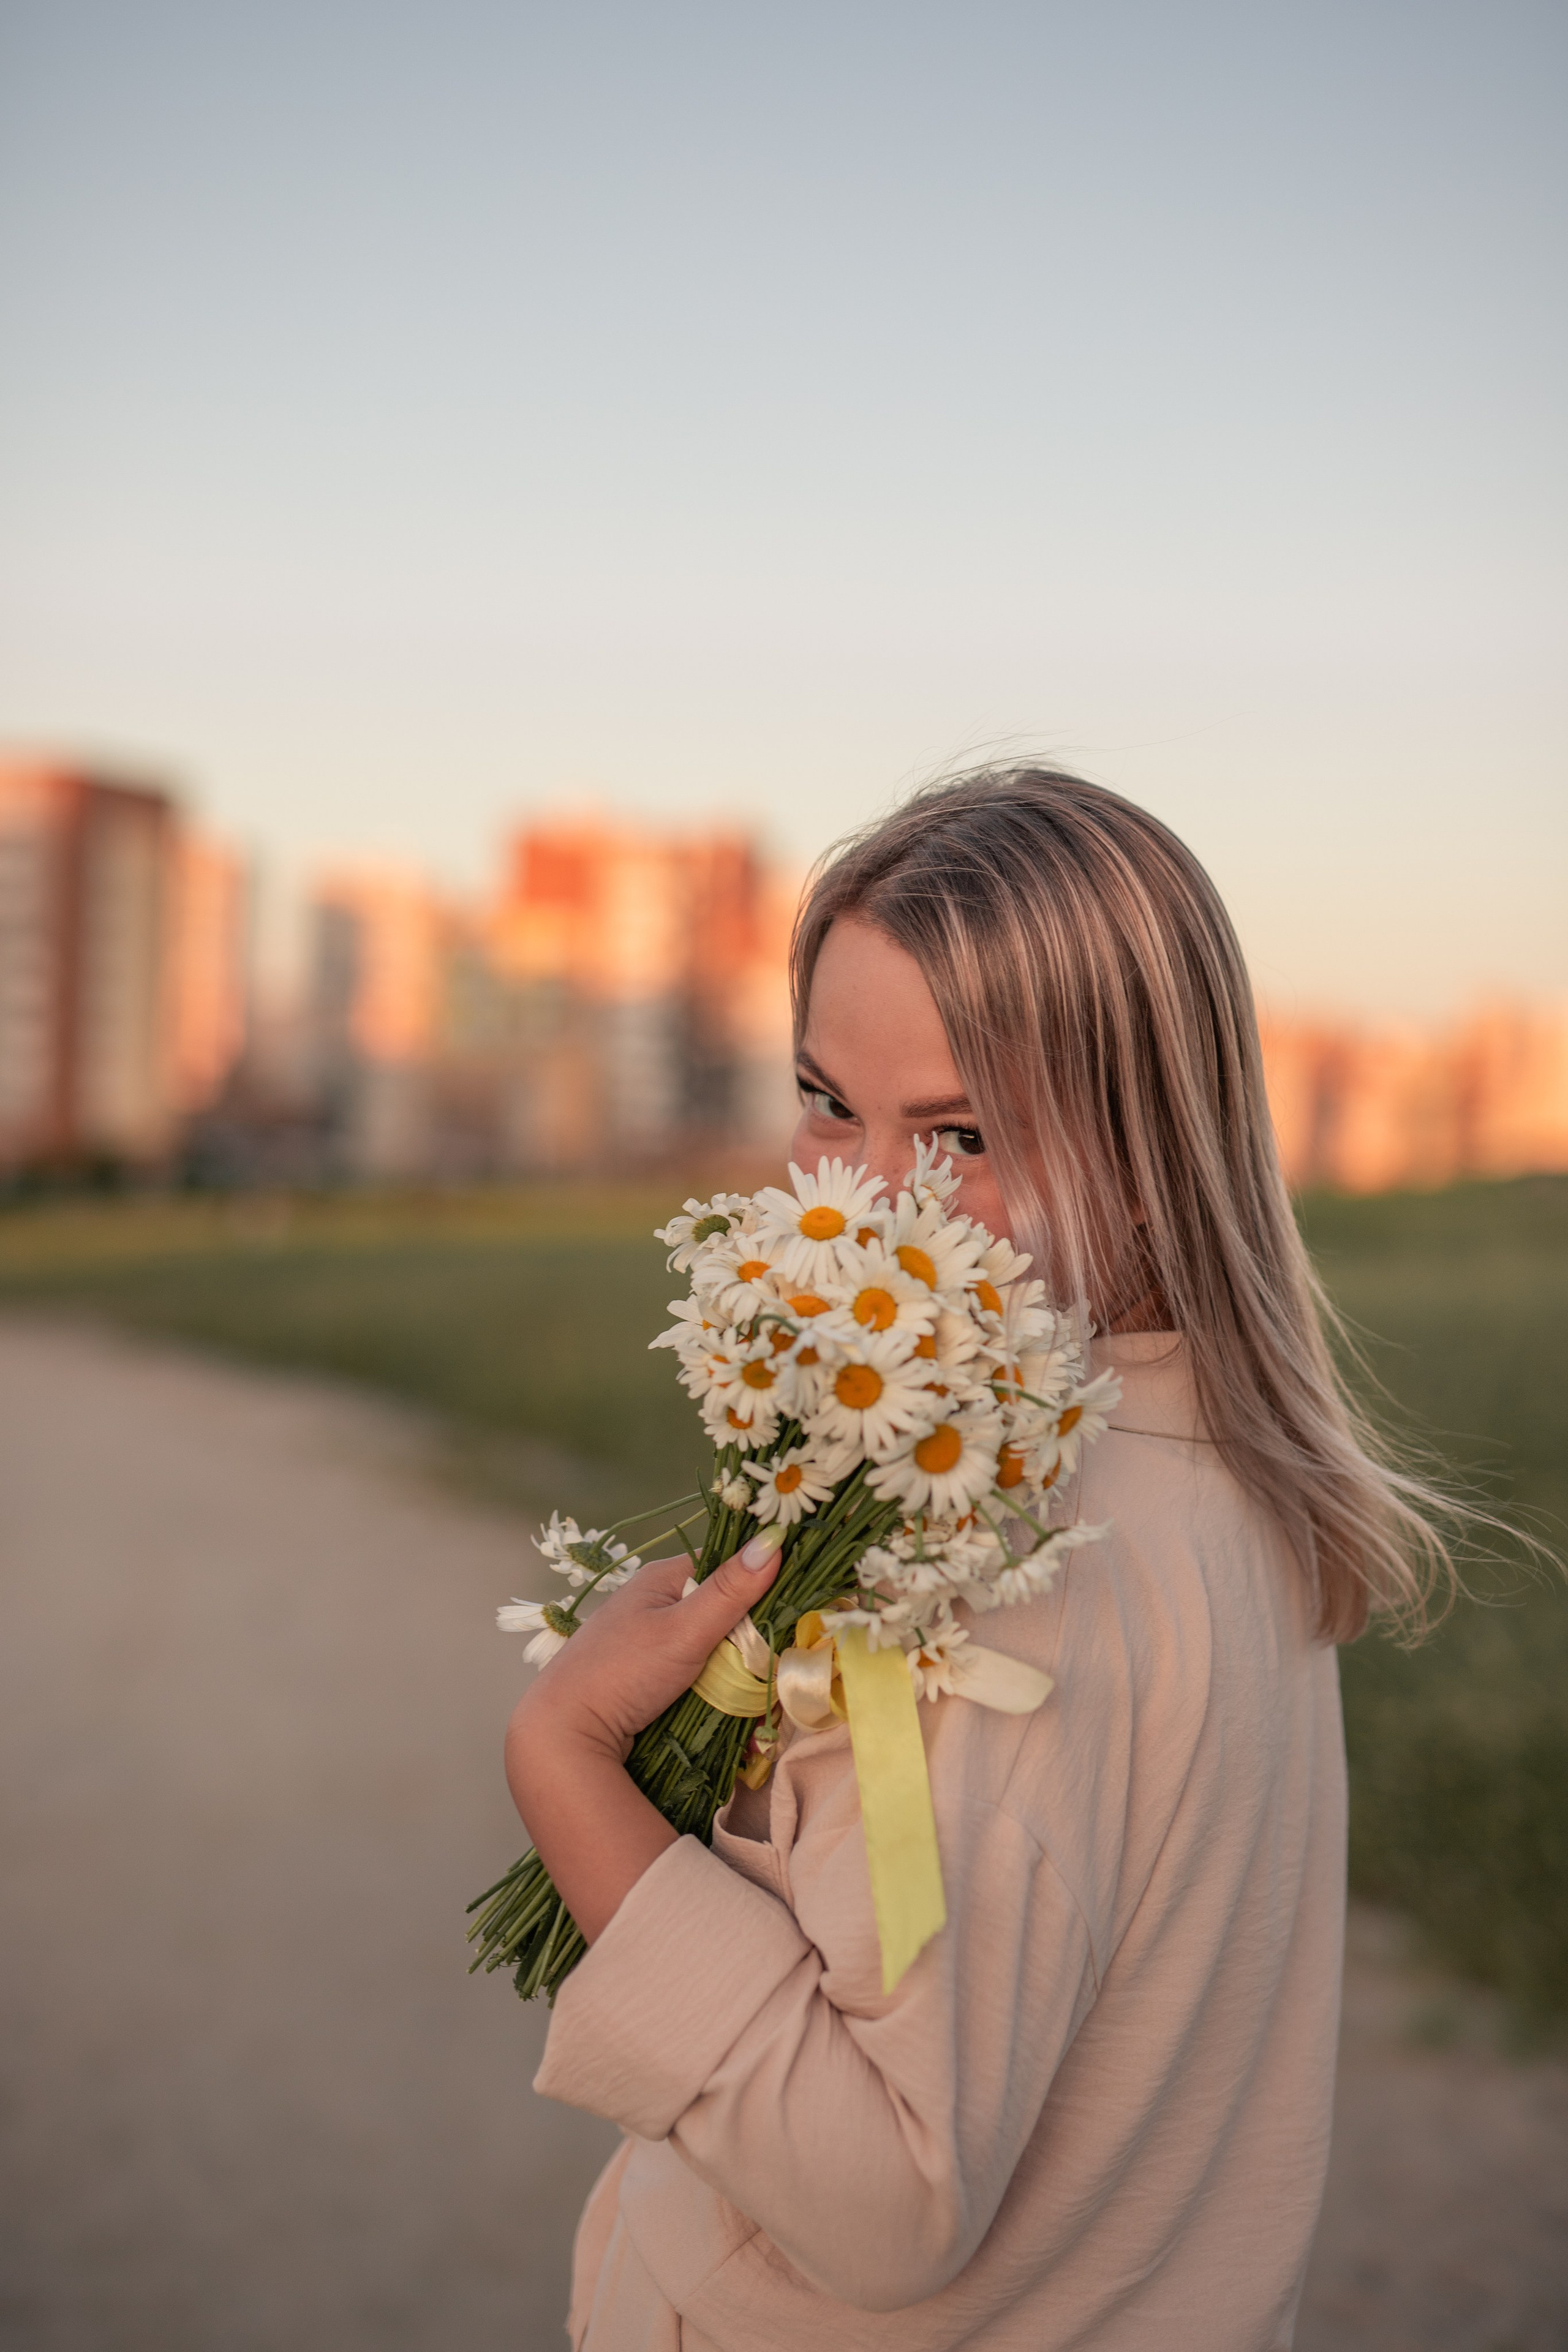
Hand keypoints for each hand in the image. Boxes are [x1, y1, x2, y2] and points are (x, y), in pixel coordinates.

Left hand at [503, 1537, 782, 1944]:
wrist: (563, 1733)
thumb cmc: (620, 1673)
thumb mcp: (683, 1630)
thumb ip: (730, 1591)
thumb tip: (774, 1540)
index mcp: (660, 1579)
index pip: (725, 1568)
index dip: (758, 1588)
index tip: (787, 1614)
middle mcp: (653, 1603)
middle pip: (721, 1611)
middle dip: (747, 1640)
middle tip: (768, 1666)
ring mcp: (646, 1640)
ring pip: (710, 1647)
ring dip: (731, 1671)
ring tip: (748, 1696)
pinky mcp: (643, 1675)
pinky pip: (691, 1674)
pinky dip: (709, 1689)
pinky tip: (720, 1708)